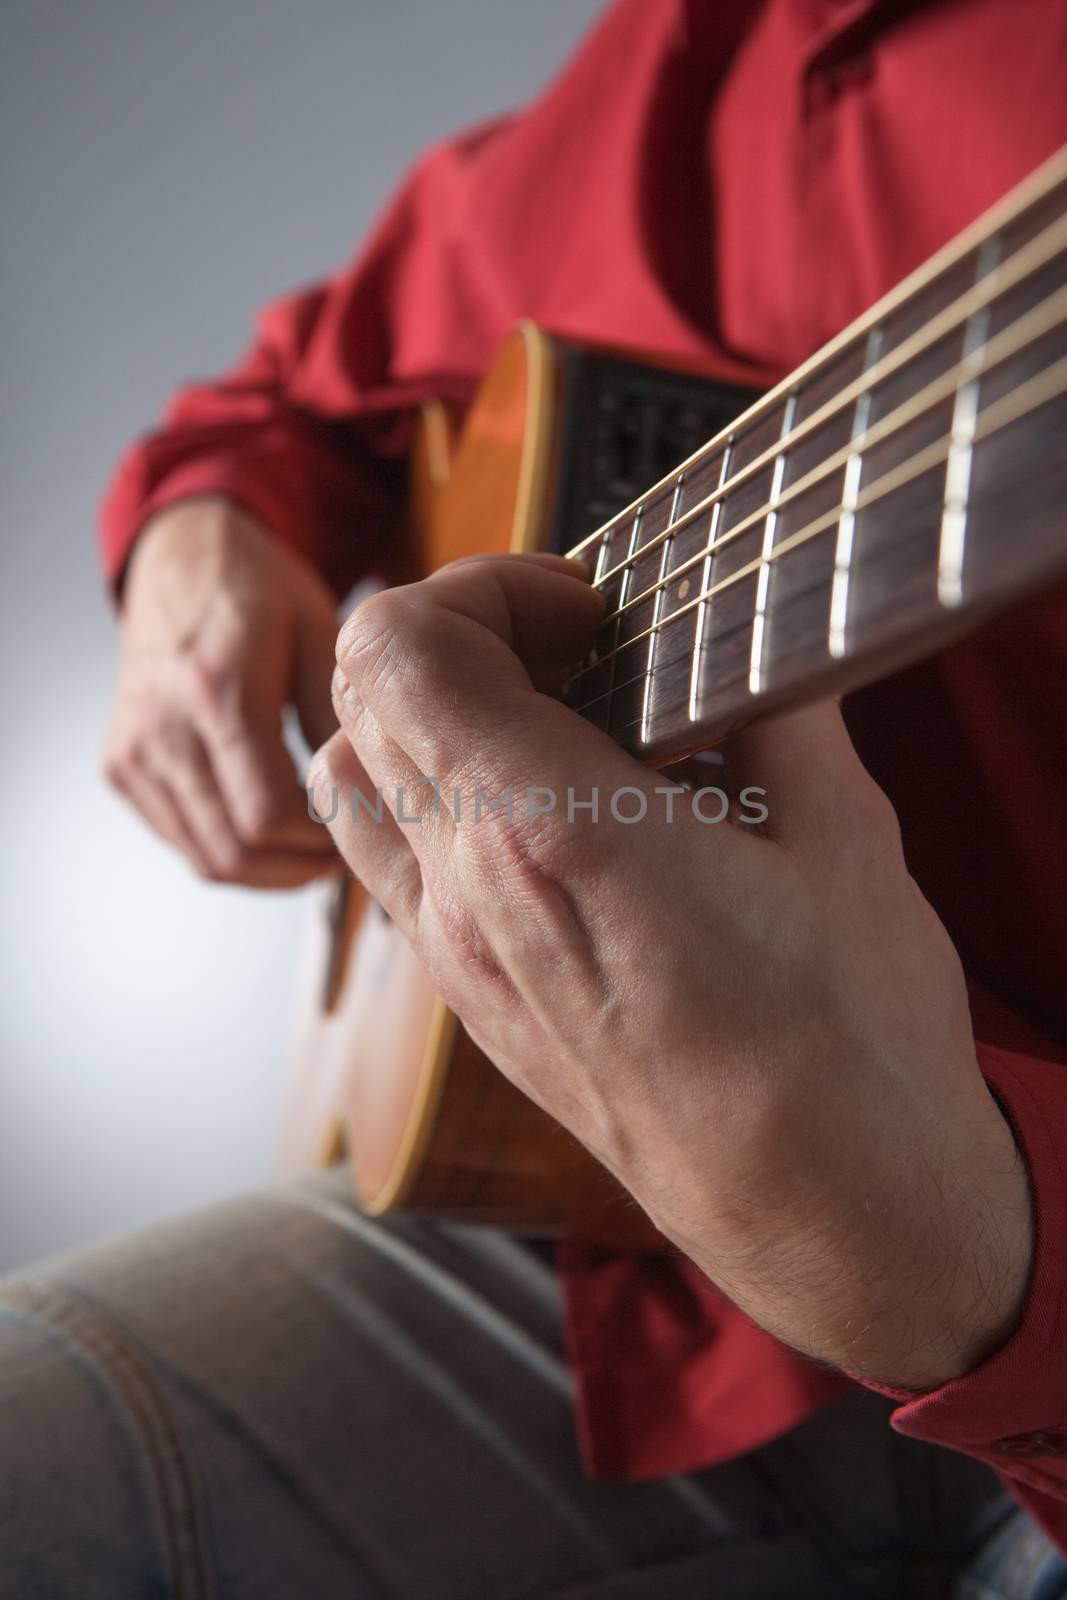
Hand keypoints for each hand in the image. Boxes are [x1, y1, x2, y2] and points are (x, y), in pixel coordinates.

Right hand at [103, 496, 339, 886]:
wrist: (180, 557)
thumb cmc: (257, 589)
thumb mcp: (320, 632)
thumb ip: (337, 717)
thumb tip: (365, 795)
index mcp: (218, 691)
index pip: (267, 815)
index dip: (319, 843)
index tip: (357, 831)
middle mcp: (162, 729)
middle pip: (235, 851)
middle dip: (298, 868)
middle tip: (343, 854)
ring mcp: (132, 753)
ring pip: (206, 859)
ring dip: (267, 871)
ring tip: (313, 849)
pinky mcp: (119, 767)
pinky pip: (182, 840)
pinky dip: (231, 852)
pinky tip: (271, 831)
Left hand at [311, 553, 1033, 1390]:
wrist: (829, 1214)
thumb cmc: (846, 1050)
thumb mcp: (843, 839)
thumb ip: (774, 715)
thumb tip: (747, 651)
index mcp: (552, 833)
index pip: (396, 651)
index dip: (476, 589)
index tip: (580, 609)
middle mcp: (473, 896)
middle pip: (364, 702)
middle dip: (458, 636)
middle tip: (576, 648)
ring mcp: (459, 959)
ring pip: (356, 785)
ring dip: (425, 719)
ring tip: (545, 723)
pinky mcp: (473, 1004)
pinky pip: (392, 868)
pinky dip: (432, 802)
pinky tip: (542, 815)